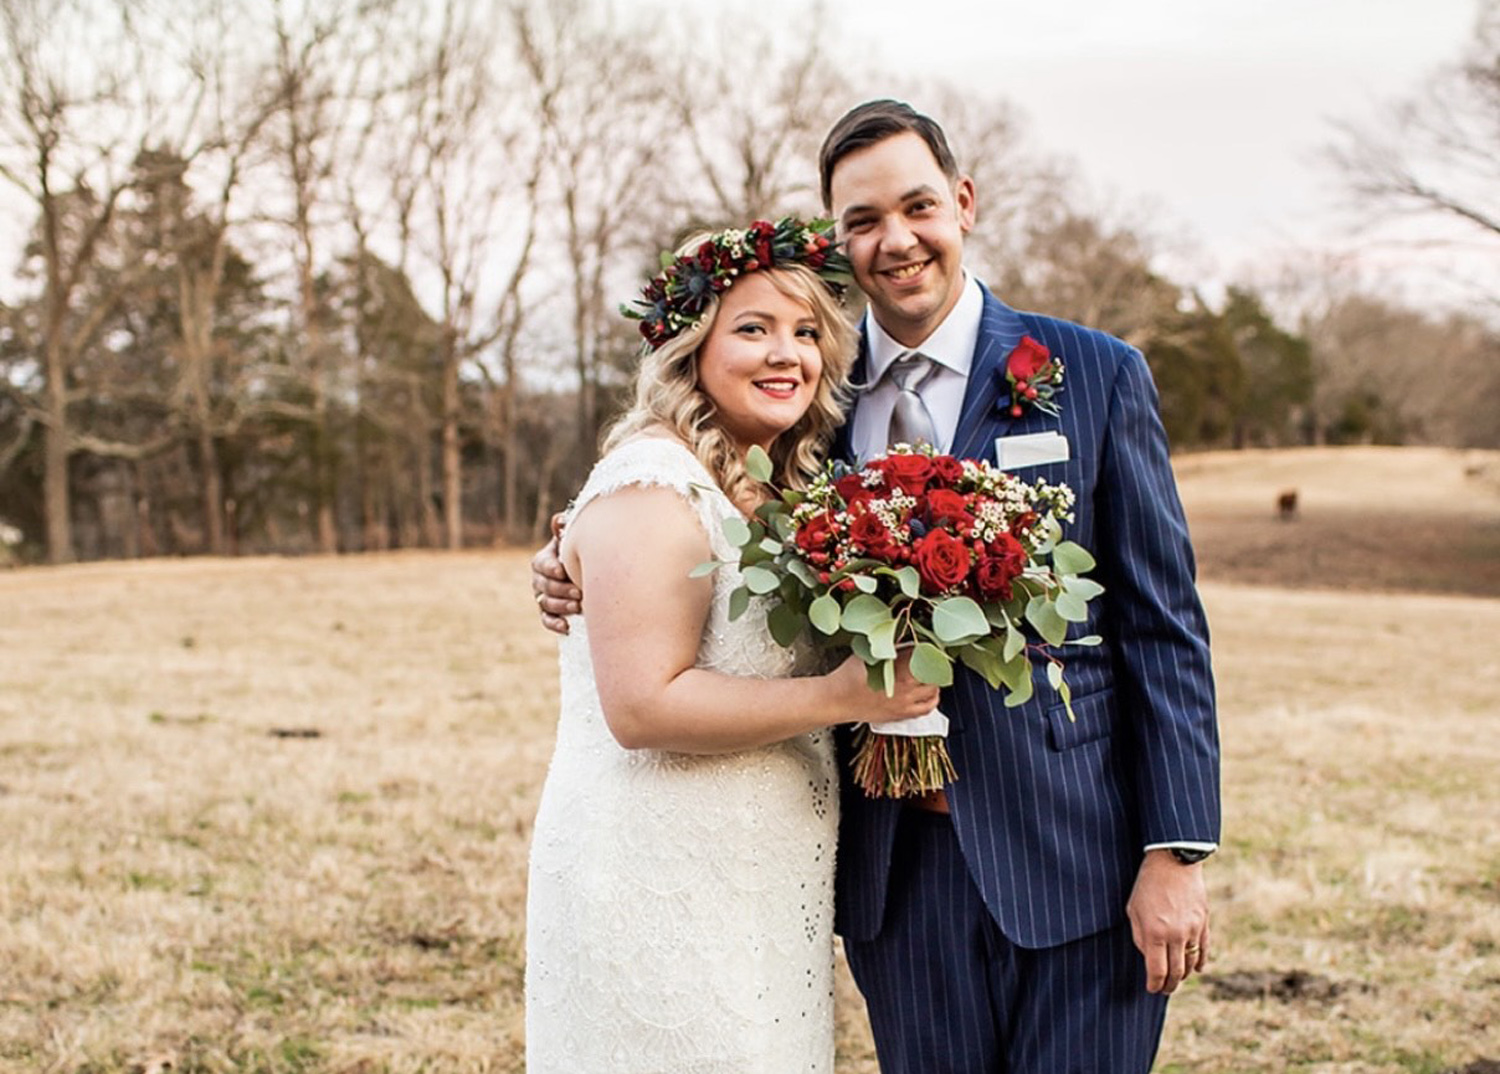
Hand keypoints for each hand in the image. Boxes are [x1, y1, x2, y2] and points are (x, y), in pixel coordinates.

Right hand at [531, 513, 580, 634]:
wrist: (590, 574)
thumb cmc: (580, 555)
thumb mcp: (574, 542)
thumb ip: (566, 532)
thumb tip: (560, 520)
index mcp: (544, 560)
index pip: (541, 564)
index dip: (550, 567)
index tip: (562, 571)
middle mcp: (540, 579)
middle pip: (543, 585)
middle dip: (560, 589)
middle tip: (578, 592)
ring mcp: (543, 597)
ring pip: (545, 603)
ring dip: (560, 606)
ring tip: (577, 607)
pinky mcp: (549, 613)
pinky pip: (546, 620)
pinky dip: (554, 624)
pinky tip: (567, 627)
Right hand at [827, 653, 940, 721]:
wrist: (836, 699)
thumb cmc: (848, 676)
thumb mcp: (868, 653)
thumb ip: (889, 647)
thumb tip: (903, 638)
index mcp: (898, 669)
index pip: (924, 655)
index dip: (929, 647)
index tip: (930, 643)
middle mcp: (906, 687)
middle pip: (934, 673)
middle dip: (935, 663)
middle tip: (934, 657)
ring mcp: (905, 703)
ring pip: (934, 691)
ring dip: (935, 681)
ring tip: (932, 674)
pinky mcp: (901, 715)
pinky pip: (926, 709)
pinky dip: (932, 700)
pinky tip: (929, 693)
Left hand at [1126, 849, 1210, 994]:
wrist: (1173, 861)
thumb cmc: (1147, 884)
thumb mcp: (1133, 909)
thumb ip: (1140, 937)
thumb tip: (1148, 957)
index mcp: (1154, 933)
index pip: (1157, 971)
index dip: (1154, 984)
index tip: (1151, 989)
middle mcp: (1175, 935)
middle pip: (1176, 972)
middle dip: (1169, 986)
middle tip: (1164, 990)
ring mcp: (1192, 930)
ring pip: (1191, 964)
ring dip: (1184, 975)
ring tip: (1177, 980)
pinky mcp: (1203, 922)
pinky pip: (1204, 949)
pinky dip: (1201, 962)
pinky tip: (1197, 969)